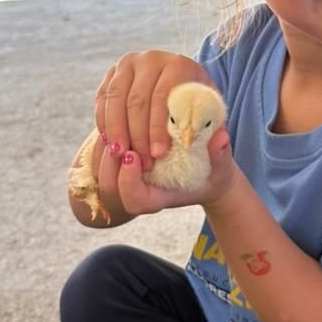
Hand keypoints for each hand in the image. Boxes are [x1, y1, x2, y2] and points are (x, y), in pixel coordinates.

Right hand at [96, 50, 213, 159]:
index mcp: (181, 65)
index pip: (163, 96)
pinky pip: (103, 99)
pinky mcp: (112, 75)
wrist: (181, 107)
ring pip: (115, 98)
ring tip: (121, 156)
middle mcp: (153, 58)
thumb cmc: (200, 123)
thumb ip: (219, 143)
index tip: (158, 155)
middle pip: (137, 98)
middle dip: (136, 133)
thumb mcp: (213, 131)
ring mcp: (129, 64)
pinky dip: (105, 122)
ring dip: (116, 129)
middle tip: (139, 162)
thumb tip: (221, 141)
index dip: (158, 128)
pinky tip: (112, 143)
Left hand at [105, 129, 235, 217]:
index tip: (134, 155)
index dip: (128, 180)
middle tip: (119, 137)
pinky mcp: (121, 166)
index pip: (134, 200)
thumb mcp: (222, 166)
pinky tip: (112, 122)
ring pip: (100, 173)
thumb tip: (220, 138)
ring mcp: (127, 181)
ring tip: (113, 126)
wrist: (205, 177)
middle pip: (109, 187)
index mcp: (159, 199)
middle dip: (110, 161)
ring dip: (103, 149)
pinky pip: (99, 159)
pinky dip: (102, 142)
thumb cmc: (213, 173)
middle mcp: (140, 194)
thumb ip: (221, 156)